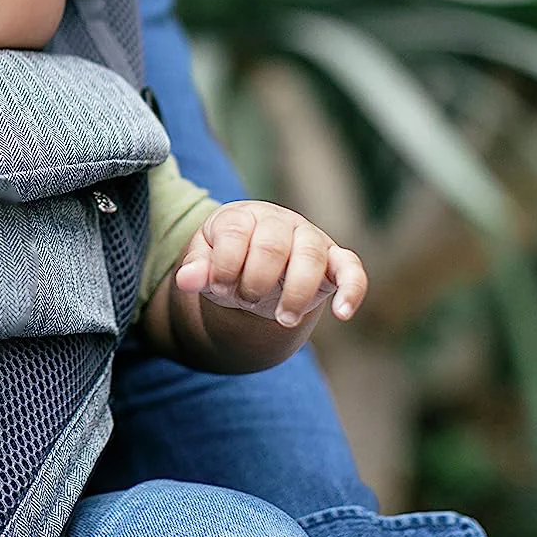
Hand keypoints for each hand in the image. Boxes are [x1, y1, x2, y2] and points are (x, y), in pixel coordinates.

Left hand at [174, 200, 366, 327]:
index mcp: (242, 217)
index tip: (218, 289)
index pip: (234, 234)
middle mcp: (278, 221)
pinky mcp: (334, 260)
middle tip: (245, 302)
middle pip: (272, 245)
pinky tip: (342, 313)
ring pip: (311, 255)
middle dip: (256, 281)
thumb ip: (197, 270)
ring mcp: (309, 238)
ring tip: (282, 319)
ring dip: (296, 292)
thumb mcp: (207, 264)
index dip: (224, 267)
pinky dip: (351, 289)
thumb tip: (185, 280)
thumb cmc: (228, 261)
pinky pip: (350, 268)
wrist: (256, 265)